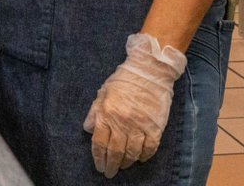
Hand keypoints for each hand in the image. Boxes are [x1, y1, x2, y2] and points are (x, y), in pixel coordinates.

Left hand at [83, 33, 186, 177]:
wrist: (150, 70)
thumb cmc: (124, 80)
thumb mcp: (103, 92)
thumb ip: (94, 112)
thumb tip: (88, 130)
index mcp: (107, 113)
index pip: (99, 142)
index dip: (98, 157)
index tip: (99, 166)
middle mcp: (122, 122)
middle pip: (115, 152)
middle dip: (111, 165)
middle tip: (109, 173)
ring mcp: (140, 126)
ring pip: (132, 153)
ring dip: (126, 163)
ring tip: (123, 166)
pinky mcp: (155, 127)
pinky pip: (150, 149)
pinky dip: (144, 156)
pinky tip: (140, 158)